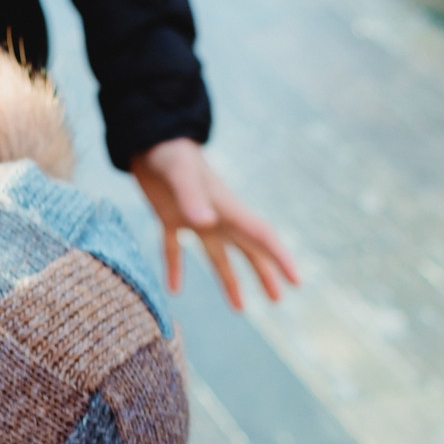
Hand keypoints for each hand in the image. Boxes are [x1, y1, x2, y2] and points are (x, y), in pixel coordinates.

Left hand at [129, 137, 299, 308]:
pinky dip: (176, 266)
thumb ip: (192, 198)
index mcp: (225, 207)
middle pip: (247, 249)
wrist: (146, 135)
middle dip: (264, 273)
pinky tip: (174, 289)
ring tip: (239, 308)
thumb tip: (205, 224)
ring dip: (229, 280)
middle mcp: (216, 215)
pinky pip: (175, 248)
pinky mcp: (168, 216)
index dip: (280, 258)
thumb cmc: (167, 151)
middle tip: (278, 300)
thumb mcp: (179, 174)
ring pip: (218, 254)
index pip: (261, 236)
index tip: (297, 282)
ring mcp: (193, 216)